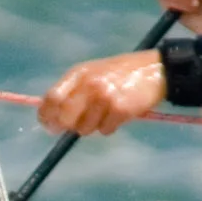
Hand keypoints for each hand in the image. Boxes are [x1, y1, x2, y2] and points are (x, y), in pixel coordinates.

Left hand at [38, 50, 166, 135]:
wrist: (155, 70)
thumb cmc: (120, 73)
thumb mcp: (93, 73)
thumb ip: (73, 90)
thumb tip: (54, 118)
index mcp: (79, 74)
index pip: (52, 98)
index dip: (47, 115)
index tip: (49, 125)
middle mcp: (89, 84)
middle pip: (65, 117)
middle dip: (68, 127)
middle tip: (76, 127)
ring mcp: (105, 97)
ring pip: (85, 128)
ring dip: (93, 127)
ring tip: (106, 113)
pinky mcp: (120, 109)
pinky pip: (106, 130)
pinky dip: (110, 127)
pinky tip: (119, 115)